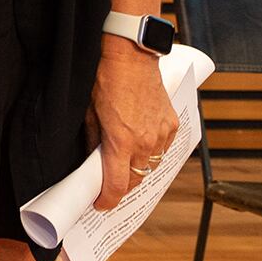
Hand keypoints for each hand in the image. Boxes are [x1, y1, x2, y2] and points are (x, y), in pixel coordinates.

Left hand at [84, 39, 178, 210]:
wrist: (131, 56)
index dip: (107, 200)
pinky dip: (151, 150)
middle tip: (109, 183)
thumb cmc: (105, 80)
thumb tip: (93, 160)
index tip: (100, 204)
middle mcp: (145, 142)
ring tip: (124, 161)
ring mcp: (162, 134)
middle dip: (122, 185)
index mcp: (121, 141)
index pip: (117, 185)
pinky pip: (162, 148)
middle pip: (136, 179)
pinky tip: (140, 141)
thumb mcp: (89, 113)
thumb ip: (93, 141)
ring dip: (138, 167)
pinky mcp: (172, 124)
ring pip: (150, 165)